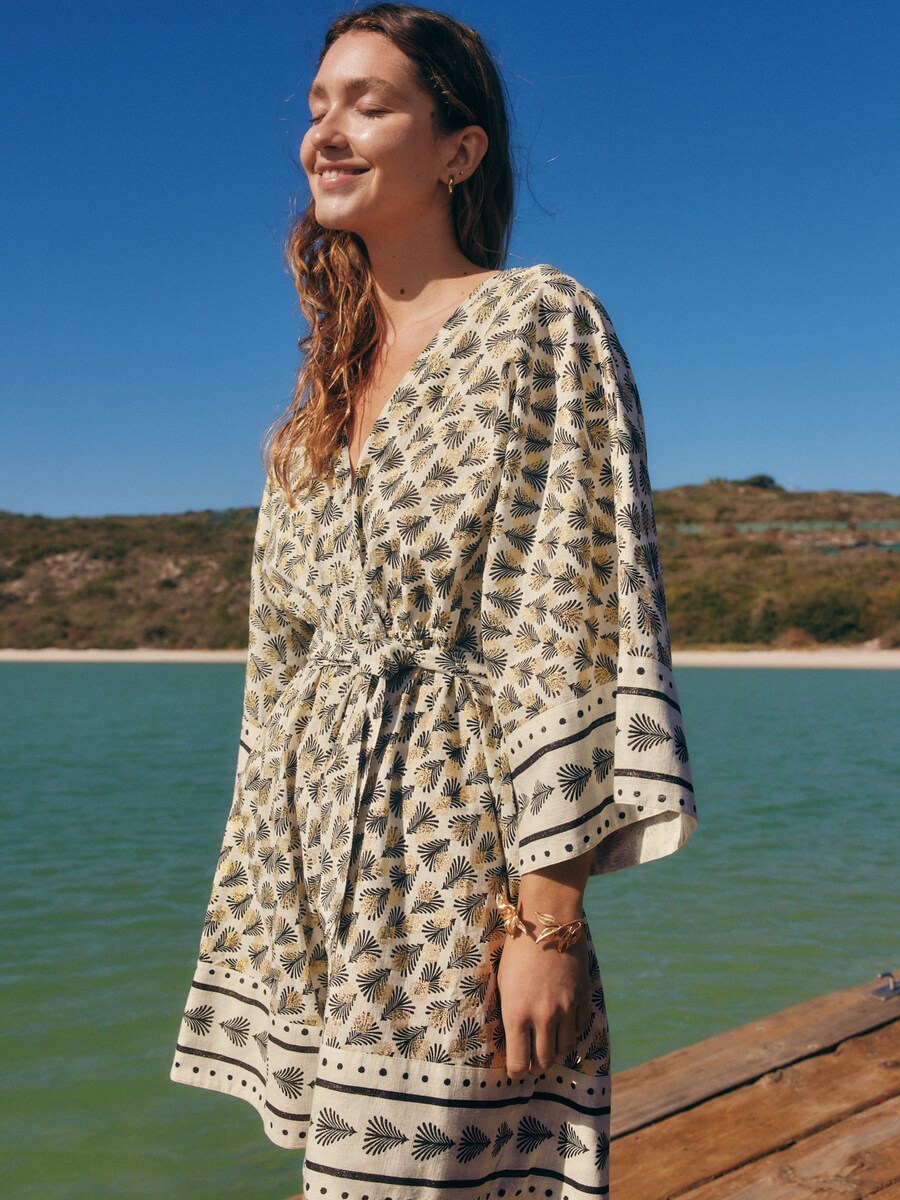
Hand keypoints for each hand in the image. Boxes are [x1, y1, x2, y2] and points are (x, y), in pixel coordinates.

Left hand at [496, 922, 592, 1078]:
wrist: (547, 921)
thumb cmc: (517, 950)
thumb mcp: (503, 983)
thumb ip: (510, 1012)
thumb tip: (512, 1036)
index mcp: (517, 1014)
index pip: (519, 1063)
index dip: (517, 1072)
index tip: (516, 1071)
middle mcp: (543, 1017)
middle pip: (544, 1061)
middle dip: (537, 1066)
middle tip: (532, 1061)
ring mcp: (565, 1009)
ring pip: (564, 1049)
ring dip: (555, 1050)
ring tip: (548, 1044)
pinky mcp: (581, 998)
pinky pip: (579, 1028)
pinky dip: (571, 1032)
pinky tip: (563, 1025)